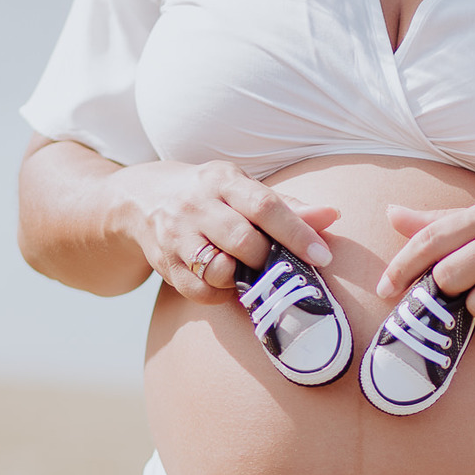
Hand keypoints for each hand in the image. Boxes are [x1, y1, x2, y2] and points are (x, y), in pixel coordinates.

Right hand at [116, 159, 339, 301]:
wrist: (142, 199)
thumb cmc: (210, 195)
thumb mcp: (243, 188)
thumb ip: (288, 205)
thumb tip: (333, 216)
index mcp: (222, 181)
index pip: (265, 206)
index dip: (297, 234)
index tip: (323, 256)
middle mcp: (196, 205)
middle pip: (243, 241)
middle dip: (269, 259)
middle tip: (282, 266)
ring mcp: (176, 235)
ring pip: (218, 269)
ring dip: (243, 278)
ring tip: (250, 271)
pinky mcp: (164, 264)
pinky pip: (200, 291)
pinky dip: (221, 294)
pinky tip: (227, 282)